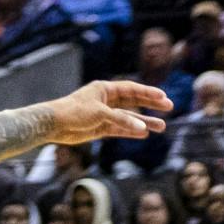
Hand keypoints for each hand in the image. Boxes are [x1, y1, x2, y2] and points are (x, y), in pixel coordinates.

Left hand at [46, 80, 173, 142]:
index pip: (131, 89)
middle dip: (150, 104)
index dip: (148, 92)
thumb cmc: (74, 112)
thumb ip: (122, 121)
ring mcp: (104, 114)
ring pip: (129, 117)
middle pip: (133, 101)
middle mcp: (106, 100)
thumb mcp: (100, 113)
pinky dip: (131, 132)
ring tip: (162, 126)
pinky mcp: (100, 127)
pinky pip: (120, 129)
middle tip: (169, 107)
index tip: (163, 96)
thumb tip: (143, 129)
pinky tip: (144, 134)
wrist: (54, 124)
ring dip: (144, 121)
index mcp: (104, 89)